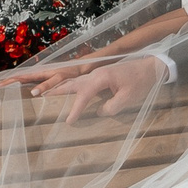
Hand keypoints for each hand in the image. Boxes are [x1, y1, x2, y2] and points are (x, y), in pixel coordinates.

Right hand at [26, 55, 163, 122]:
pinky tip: (63, 92)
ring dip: (58, 87)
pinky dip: (68, 86)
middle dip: (53, 89)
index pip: (84, 94)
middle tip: (35, 95)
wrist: (152, 66)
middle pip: (70, 82)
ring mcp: (97, 74)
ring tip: (42, 94)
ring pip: (73, 81)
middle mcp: (95, 74)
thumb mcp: (129, 97)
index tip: (68, 121)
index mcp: (101, 77)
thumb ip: (112, 106)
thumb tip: (99, 113)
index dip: (76, 108)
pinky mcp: (100, 76)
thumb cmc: (142, 81)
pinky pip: (80, 82)